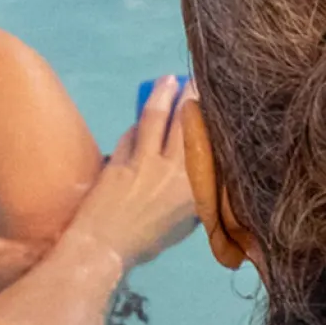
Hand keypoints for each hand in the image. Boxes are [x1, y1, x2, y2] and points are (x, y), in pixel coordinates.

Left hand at [63, 75, 205, 268]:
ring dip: (162, 94)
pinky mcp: (118, 157)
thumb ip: (196, 195)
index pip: (208, 140)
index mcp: (194, 184)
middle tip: (196, 78)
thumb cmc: (150, 241)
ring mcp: (143, 159)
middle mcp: (172, 166)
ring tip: (167, 80)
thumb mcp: (186, 222)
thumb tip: (203, 175)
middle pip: (184, 119)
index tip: (218, 99)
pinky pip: (131, 134)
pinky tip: (140, 119)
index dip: (212, 116)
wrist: (106, 246)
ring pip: (155, 116)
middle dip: (191, 94)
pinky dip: (137, 124)